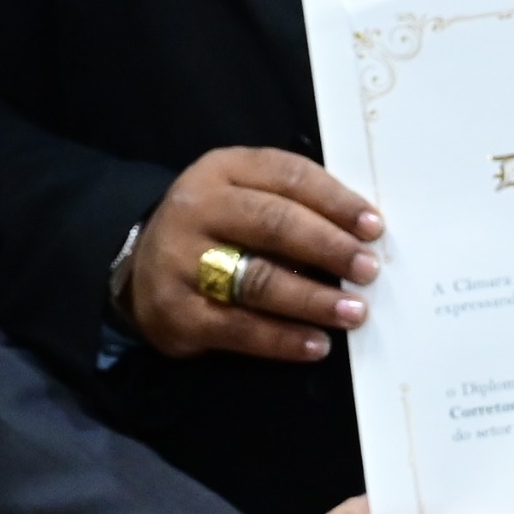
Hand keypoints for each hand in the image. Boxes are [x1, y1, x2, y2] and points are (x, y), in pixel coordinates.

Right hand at [126, 148, 382, 363]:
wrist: (139, 266)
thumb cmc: (216, 227)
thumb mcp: (242, 192)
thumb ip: (293, 201)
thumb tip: (361, 232)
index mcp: (222, 169)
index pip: (287, 175)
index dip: (335, 200)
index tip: (373, 227)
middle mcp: (196, 209)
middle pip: (273, 224)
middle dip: (329, 247)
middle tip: (368, 269)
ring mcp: (181, 261)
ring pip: (258, 280)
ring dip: (313, 298)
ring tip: (353, 311)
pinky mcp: (177, 312)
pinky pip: (239, 328)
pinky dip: (283, 339)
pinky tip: (317, 344)